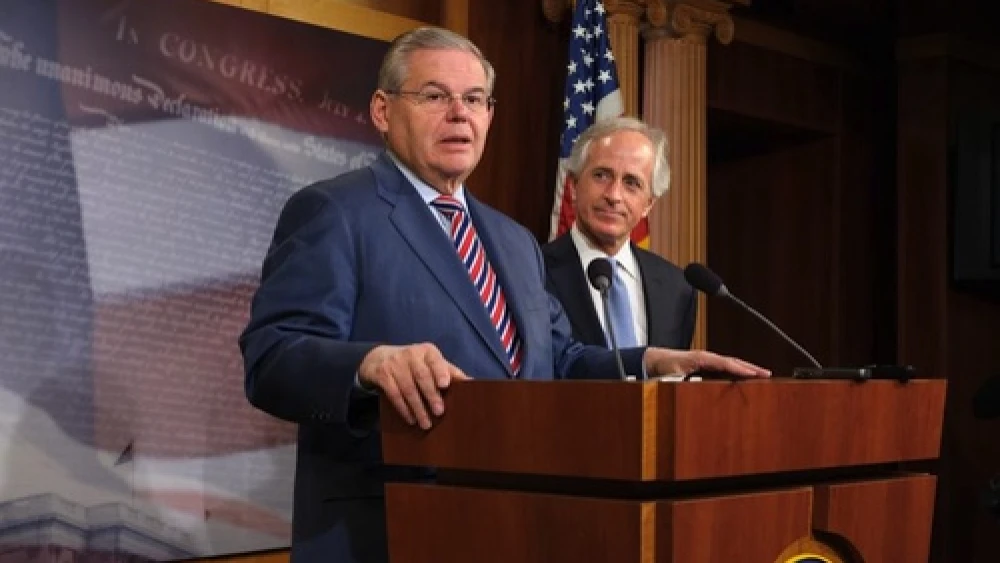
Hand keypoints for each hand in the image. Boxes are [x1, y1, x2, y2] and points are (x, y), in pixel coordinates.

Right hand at [358, 343, 469, 428]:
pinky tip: (411, 419)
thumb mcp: (430, 362)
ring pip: (408, 388)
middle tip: (439, 412)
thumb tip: (471, 382)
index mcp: (427, 351)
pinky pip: (394, 394)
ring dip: (418, 408)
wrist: (379, 358)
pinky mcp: (382, 374)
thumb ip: (449, 371)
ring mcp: (395, 364)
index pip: (435, 361)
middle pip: (422, 376)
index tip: (445, 385)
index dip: (440, 372)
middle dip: (431, 395)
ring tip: (426, 423)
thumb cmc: (414, 363)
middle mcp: (411, 354)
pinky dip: (404, 409)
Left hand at [644, 348, 770, 378]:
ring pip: (731, 363)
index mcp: (702, 358)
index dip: (740, 369)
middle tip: (767, 374)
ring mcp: (708, 360)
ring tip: (761, 375)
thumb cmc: (665, 366)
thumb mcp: (671, 375)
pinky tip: (744, 376)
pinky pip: (725, 367)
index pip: (725, 363)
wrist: (655, 360)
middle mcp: (707, 357)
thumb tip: (690, 386)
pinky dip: (736, 370)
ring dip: (746, 368)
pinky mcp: (706, 365)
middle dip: (750, 367)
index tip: (754, 374)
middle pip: (733, 361)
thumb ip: (681, 381)